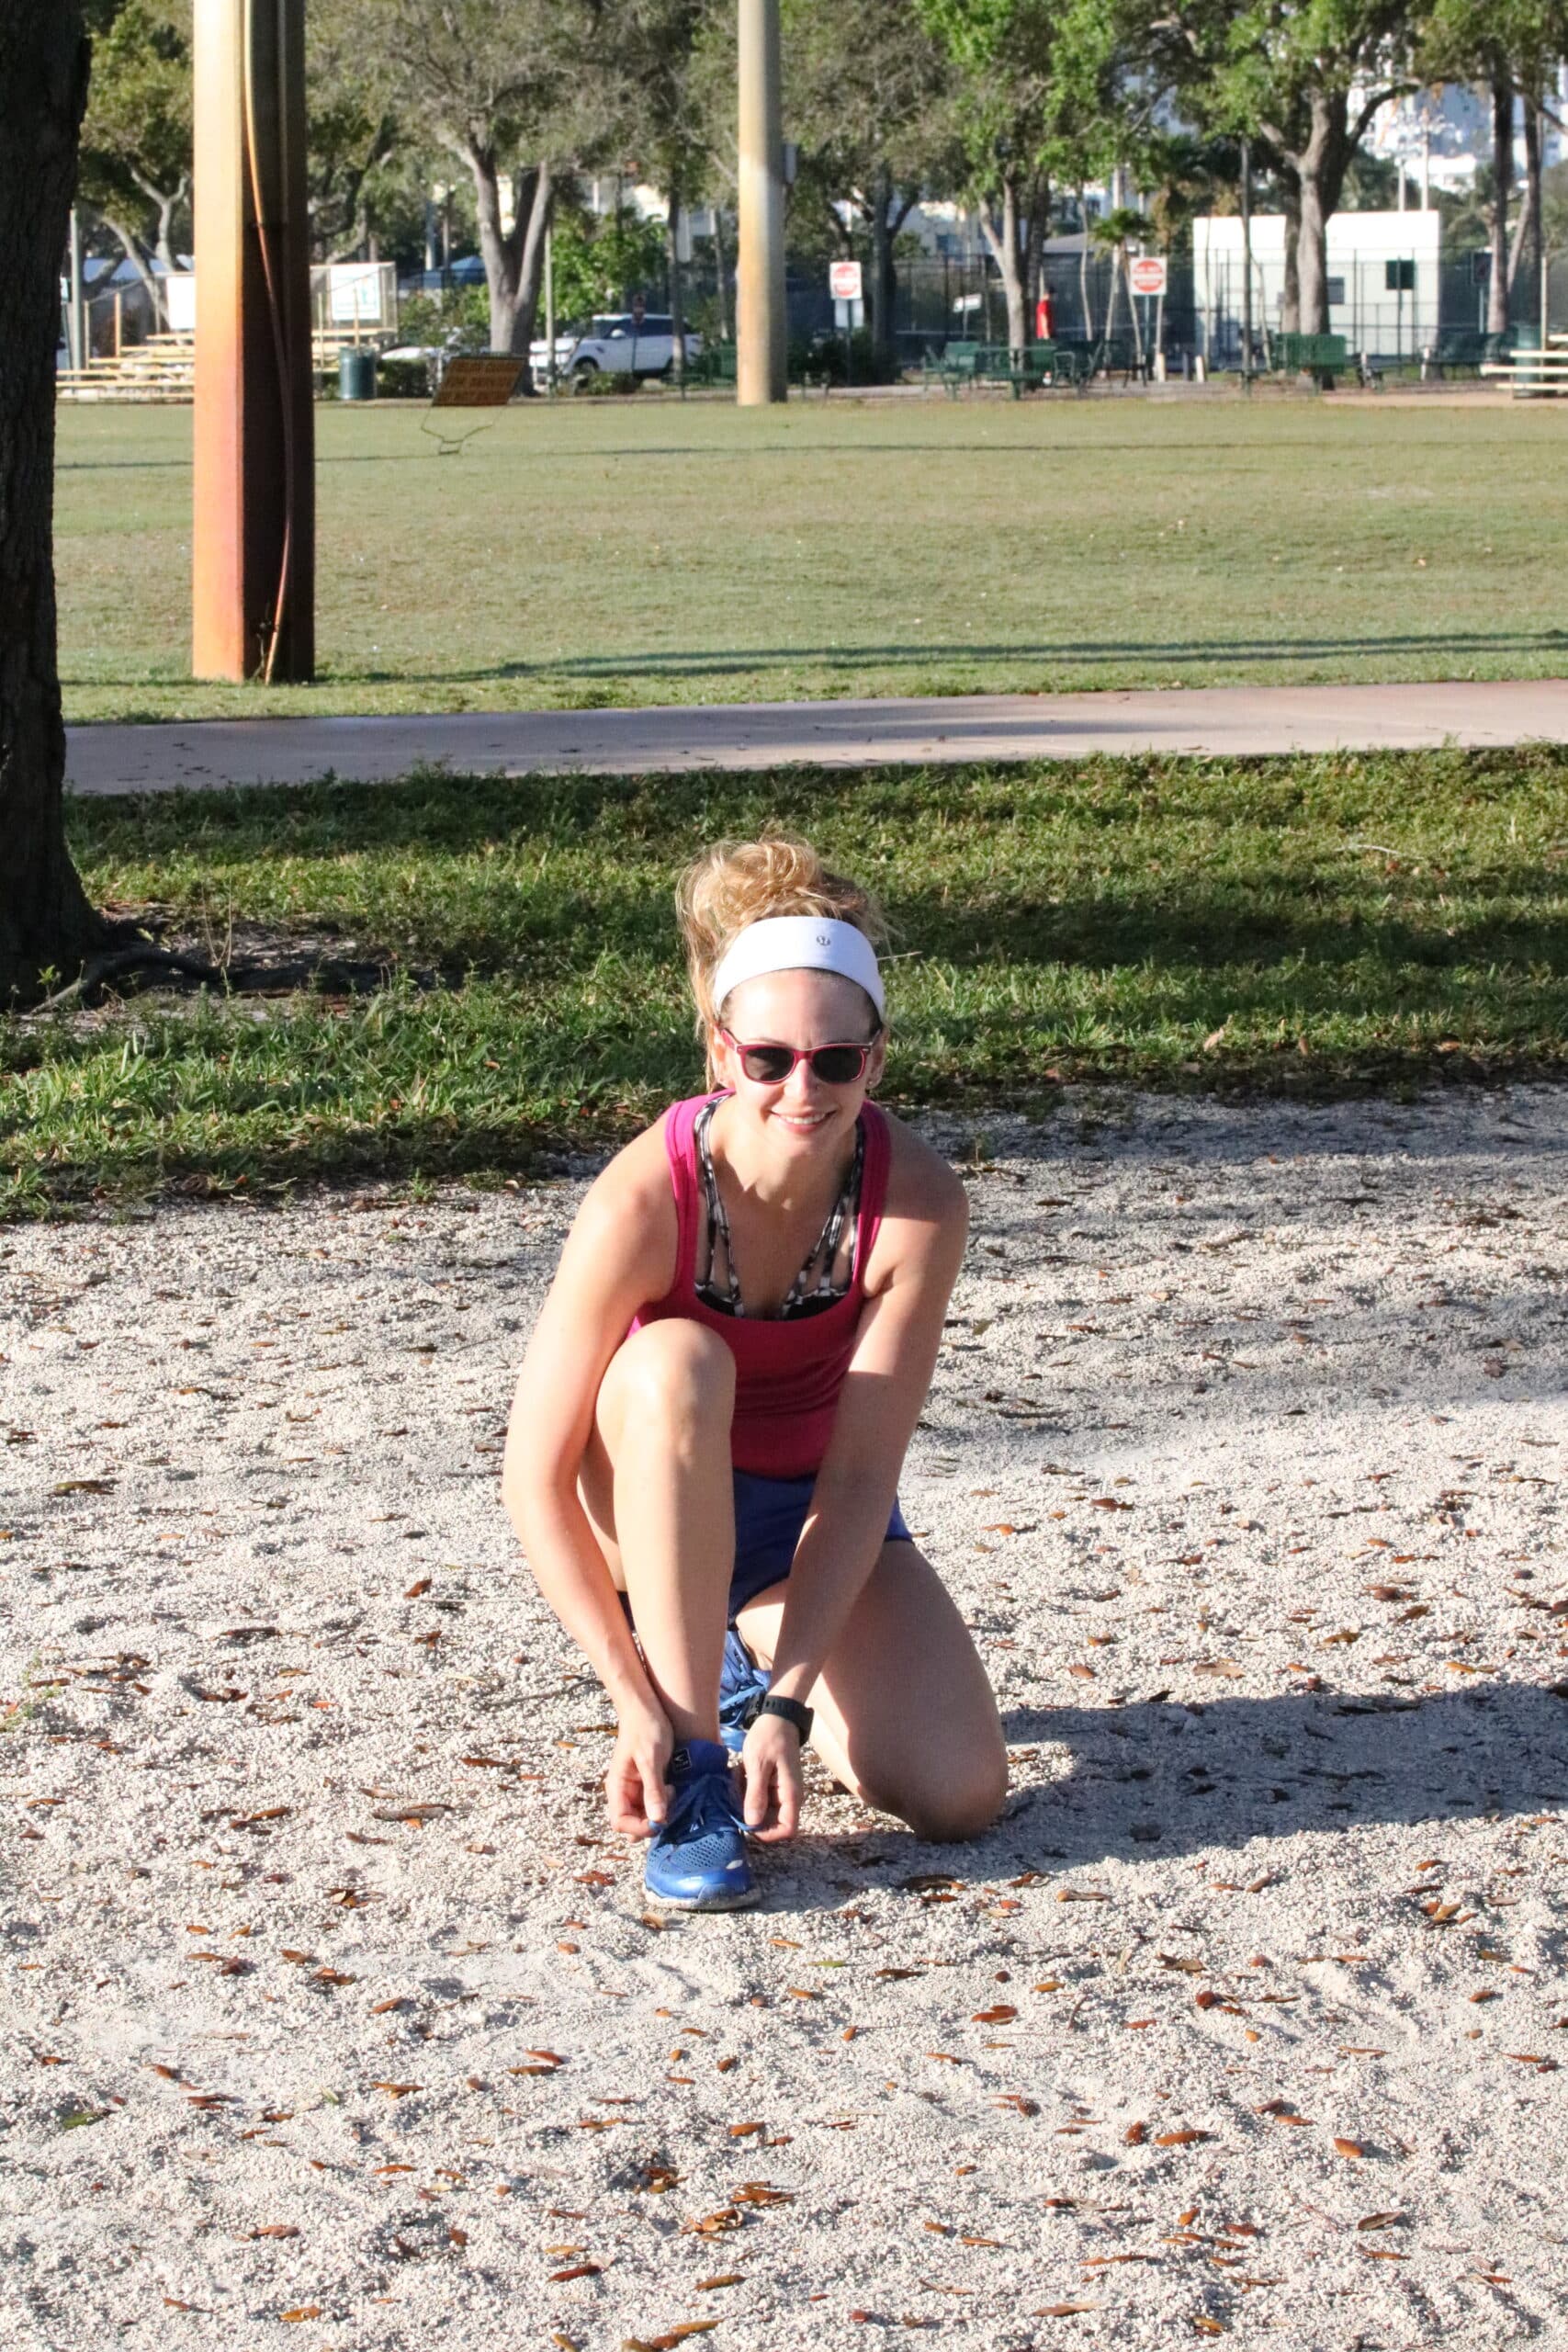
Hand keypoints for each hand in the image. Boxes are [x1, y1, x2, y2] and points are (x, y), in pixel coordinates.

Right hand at [606, 1703, 671, 1838]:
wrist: (646, 1707)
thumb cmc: (646, 1729)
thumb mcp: (651, 1759)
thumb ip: (653, 1790)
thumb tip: (657, 1820)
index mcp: (617, 1787)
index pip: (620, 1823)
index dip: (639, 1829)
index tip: (661, 1821)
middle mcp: (623, 1792)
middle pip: (632, 1823)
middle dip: (651, 1822)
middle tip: (669, 1805)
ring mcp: (635, 1788)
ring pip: (644, 1815)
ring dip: (659, 1811)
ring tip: (672, 1792)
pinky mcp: (646, 1783)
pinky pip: (653, 1803)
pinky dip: (664, 1802)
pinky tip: (673, 1788)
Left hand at [739, 1711, 803, 1843]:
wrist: (778, 1715)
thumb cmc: (770, 1737)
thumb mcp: (758, 1764)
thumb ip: (755, 1794)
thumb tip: (752, 1823)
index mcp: (790, 1794)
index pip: (787, 1830)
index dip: (768, 1834)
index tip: (747, 1823)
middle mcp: (789, 1797)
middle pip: (771, 1822)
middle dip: (750, 1813)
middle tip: (735, 1794)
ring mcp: (780, 1791)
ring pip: (761, 1810)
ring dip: (745, 1799)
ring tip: (737, 1778)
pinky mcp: (772, 1784)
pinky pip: (758, 1797)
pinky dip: (746, 1790)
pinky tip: (739, 1773)